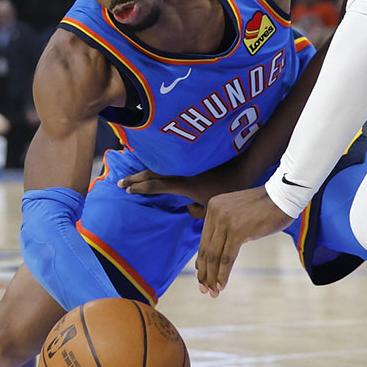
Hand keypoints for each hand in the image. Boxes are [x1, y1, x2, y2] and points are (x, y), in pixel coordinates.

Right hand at [120, 161, 251, 205]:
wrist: (246, 163)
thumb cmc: (231, 187)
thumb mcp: (213, 206)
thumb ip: (197, 211)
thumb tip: (186, 208)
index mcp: (185, 184)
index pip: (157, 185)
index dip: (141, 187)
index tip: (127, 189)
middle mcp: (182, 170)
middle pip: (153, 172)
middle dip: (136, 177)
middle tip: (120, 182)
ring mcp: (187, 162)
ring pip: (160, 164)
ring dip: (145, 168)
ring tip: (133, 173)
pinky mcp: (193, 155)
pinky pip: (170, 159)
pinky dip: (159, 162)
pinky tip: (155, 163)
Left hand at [195, 186, 293, 296]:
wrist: (284, 196)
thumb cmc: (266, 206)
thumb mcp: (238, 211)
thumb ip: (226, 224)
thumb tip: (218, 250)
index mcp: (213, 206)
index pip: (204, 239)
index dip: (202, 261)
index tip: (201, 276)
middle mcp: (215, 212)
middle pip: (206, 249)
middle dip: (204, 272)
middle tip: (204, 289)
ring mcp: (226, 221)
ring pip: (214, 255)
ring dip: (213, 276)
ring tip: (213, 291)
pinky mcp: (238, 231)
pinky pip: (226, 257)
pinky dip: (223, 273)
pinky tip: (222, 285)